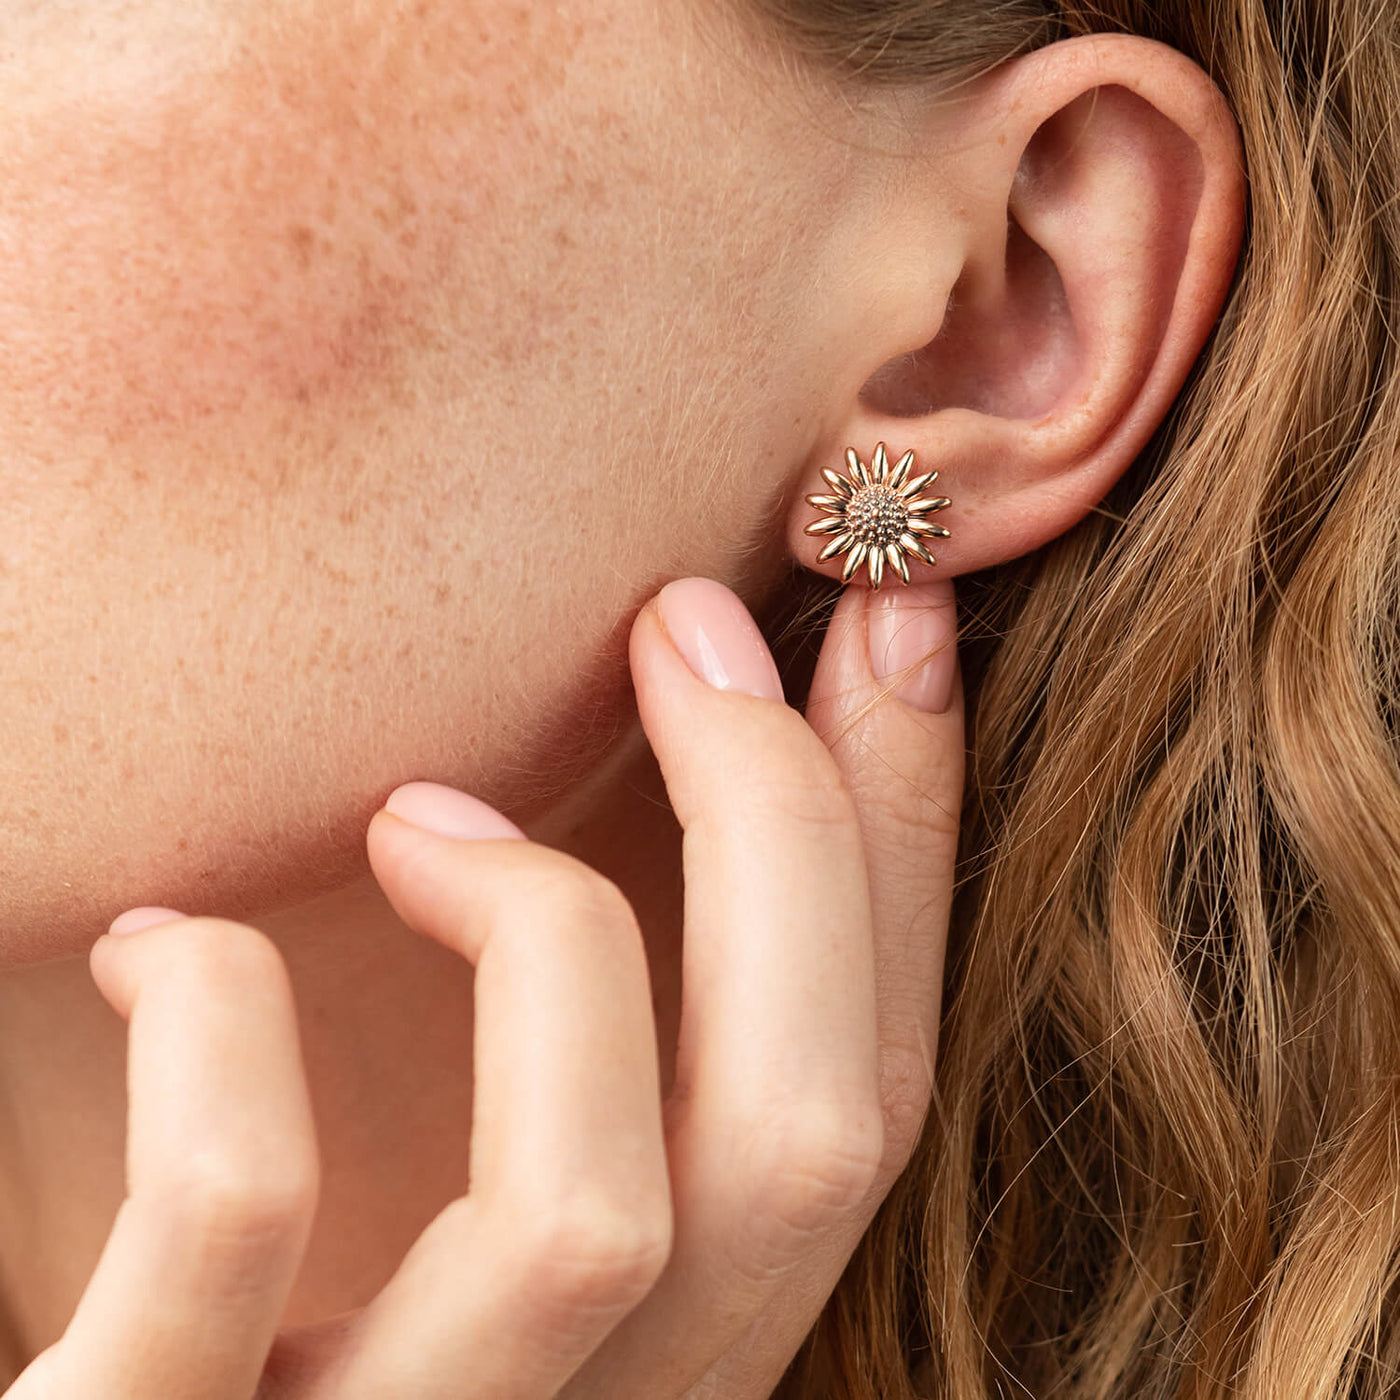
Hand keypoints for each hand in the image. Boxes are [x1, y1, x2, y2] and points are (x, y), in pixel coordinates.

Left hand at [9, 573, 962, 1399]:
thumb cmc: (251, 1281)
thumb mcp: (461, 1159)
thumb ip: (588, 1032)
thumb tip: (707, 720)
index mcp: (675, 1343)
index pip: (872, 1097)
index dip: (908, 834)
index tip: (883, 611)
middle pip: (806, 1140)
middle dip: (782, 819)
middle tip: (683, 625)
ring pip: (587, 1217)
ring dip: (542, 926)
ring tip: (415, 815)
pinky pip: (237, 1212)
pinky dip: (219, 1011)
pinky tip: (156, 943)